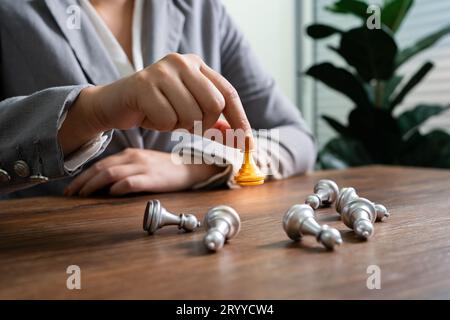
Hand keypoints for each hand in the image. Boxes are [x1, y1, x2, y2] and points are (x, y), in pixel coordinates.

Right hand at [59, 53, 252, 154]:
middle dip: (204, 124)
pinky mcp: (144, 85)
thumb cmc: (156, 106)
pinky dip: (162, 126)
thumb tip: (239, 138)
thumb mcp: (189, 112)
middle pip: (214, 105)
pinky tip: (151, 115)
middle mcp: (182, 62)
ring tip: (165, 116)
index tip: (247, 142)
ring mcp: (162, 71)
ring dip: (179, 125)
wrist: (115, 103)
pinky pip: (168, 120)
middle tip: (186, 123)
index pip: (228, 93)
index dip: (240, 119)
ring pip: (192, 114)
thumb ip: (214, 123)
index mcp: (197, 65)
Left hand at [64, 148, 223, 196]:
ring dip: (94, 185)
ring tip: (84, 196)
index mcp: (130, 153)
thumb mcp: (144, 163)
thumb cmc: (167, 169)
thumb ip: (126, 168)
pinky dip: (117, 188)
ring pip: (110, 173)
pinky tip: (110, 194)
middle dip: (82, 181)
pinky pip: (129, 182)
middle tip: (71, 194)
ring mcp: (143, 167)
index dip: (83, 176)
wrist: (191, 168)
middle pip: (101, 168)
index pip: (100, 163)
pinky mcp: (152, 178)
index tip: (72, 188)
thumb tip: (106, 184)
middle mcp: (133, 157)